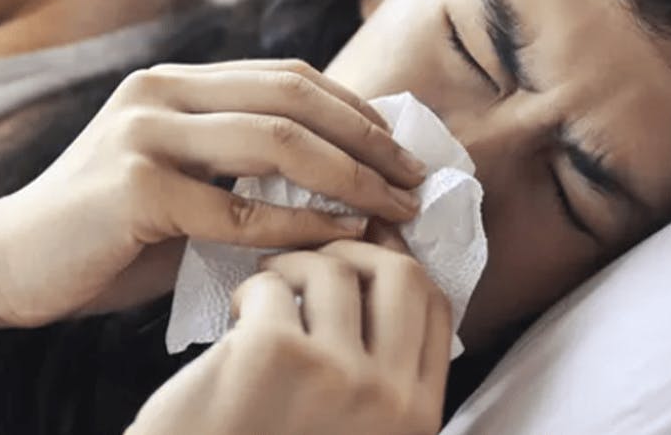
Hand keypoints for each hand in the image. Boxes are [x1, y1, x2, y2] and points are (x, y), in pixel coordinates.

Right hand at [0, 59, 425, 325]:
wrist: (5, 261)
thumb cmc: (103, 234)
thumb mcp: (179, 186)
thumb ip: (240, 174)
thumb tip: (340, 185)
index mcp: (171, 83)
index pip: (286, 77)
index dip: (355, 108)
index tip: (401, 149)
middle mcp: (158, 93)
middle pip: (292, 97)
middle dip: (368, 138)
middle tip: (416, 178)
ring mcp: (143, 135)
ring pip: (275, 142)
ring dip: (351, 176)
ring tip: (397, 208)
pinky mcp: (134, 188)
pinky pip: (239, 209)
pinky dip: (302, 224)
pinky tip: (341, 238)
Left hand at [129, 232, 452, 434]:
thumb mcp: (353, 426)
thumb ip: (381, 373)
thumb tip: (387, 261)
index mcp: (417, 418)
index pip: (436, 307)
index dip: (396, 268)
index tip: (359, 261)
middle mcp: (390, 397)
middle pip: (401, 274)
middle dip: (354, 253)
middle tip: (310, 267)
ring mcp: (336, 374)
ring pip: (332, 269)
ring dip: (290, 269)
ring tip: (262, 299)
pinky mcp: (274, 353)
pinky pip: (271, 286)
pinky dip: (248, 293)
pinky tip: (234, 324)